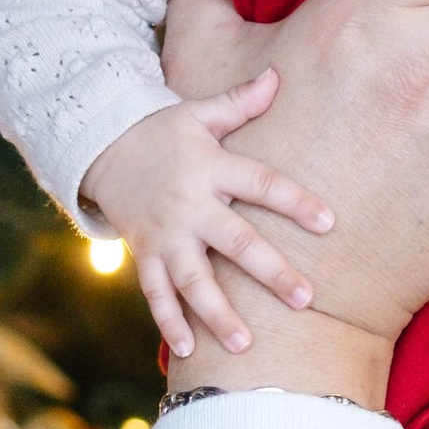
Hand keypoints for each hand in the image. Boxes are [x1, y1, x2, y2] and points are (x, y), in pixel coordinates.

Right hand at [80, 81, 334, 362]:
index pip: (261, 184)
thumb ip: (238, 103)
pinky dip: (168, 322)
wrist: (99, 146)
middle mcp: (191, 205)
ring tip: (245, 344)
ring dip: (217, 313)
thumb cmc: (161, 131)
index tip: (330, 222)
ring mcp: (165, 235)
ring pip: (193, 279)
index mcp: (212, 168)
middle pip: (235, 241)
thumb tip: (277, 76)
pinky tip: (186, 353)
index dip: (295, 202)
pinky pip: (155, 293)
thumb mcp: (197, 113)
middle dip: (270, 271)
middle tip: (306, 298)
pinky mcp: (144, 254)